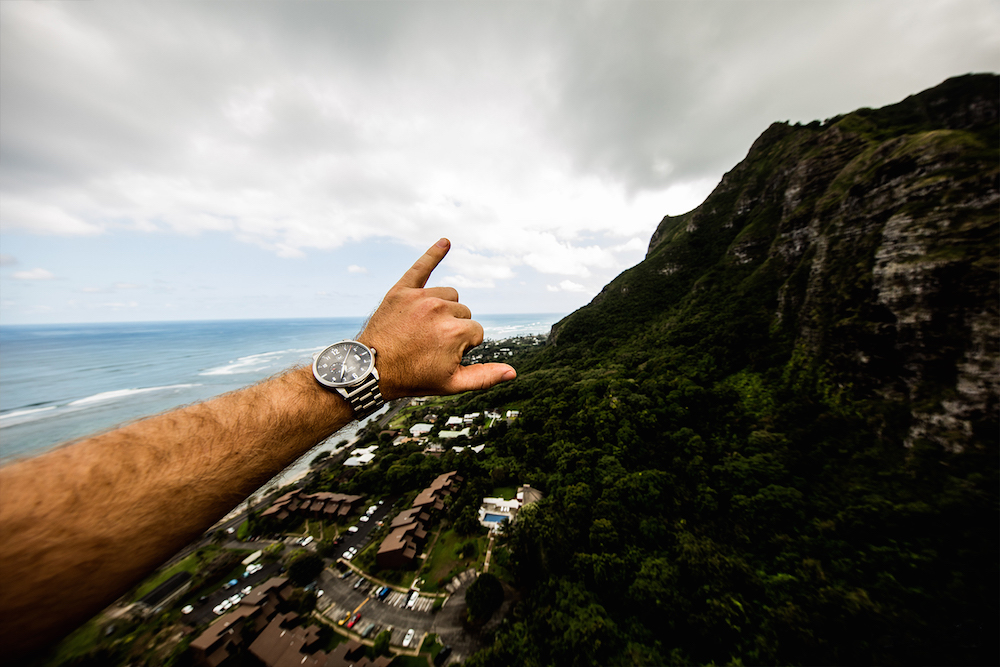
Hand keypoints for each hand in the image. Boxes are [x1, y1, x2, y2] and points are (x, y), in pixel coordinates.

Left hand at [357, 238, 516, 399]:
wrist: (372, 370)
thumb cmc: (413, 377)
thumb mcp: (451, 384)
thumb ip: (484, 377)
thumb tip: (513, 372)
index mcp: (456, 332)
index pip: (476, 332)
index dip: (463, 347)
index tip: (441, 355)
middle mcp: (440, 310)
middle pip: (463, 312)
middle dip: (454, 328)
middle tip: (429, 345)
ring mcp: (420, 298)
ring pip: (449, 296)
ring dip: (444, 309)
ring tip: (424, 327)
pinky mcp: (402, 290)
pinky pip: (421, 267)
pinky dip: (433, 254)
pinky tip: (445, 242)